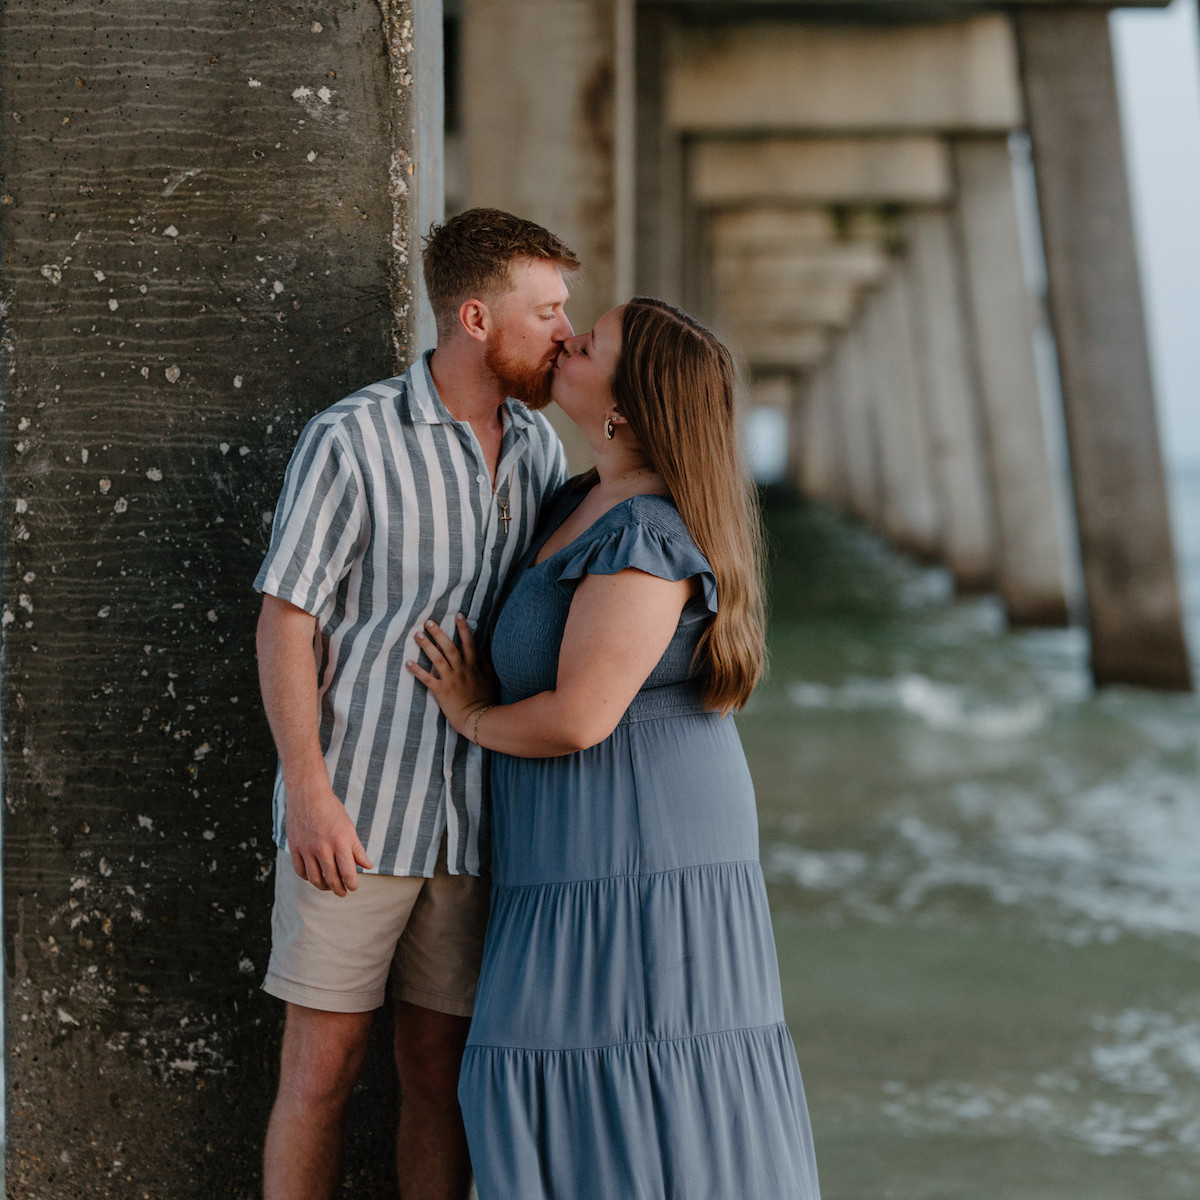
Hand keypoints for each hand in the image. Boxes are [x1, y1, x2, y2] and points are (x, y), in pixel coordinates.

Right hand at [284, 774, 373, 895]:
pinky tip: (314, 877)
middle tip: (343, 893)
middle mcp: (323, 848)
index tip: (353, 887)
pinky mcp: (294, 847)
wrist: (308, 794)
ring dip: (323, 887)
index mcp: (340, 842)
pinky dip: (308, 878)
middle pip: (331, 879)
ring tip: (329, 887)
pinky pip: (300, 871)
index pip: (348, 873)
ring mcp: (306, 849)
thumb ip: (357, 849)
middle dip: (339, 890)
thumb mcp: (349, 828)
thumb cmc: (332, 810)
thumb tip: (368, 866)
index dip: (352, 884)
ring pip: (314, 878)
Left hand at [407, 614, 496, 736]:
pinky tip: (408, 663)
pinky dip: (417, 671)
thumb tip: (483, 650)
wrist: (479, 718)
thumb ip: (485, 663)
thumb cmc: (485, 699)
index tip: (458, 614)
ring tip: (417, 635)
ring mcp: (451, 679)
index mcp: (474, 665)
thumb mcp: (490, 678)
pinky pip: (427, 679)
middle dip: (438, 633)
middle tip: (428, 621)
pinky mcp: (442, 691)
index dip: (463, 628)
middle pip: (449, 646)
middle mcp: (462, 669)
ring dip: (427, 646)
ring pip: (437, 659)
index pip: (468, 642)